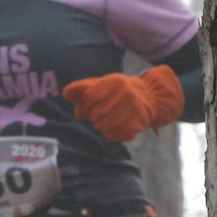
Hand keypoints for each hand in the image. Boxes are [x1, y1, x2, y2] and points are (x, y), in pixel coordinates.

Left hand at [63, 65, 182, 142]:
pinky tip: (115, 127)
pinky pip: (116, 135)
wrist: (151, 97)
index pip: (90, 97)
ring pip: (105, 126)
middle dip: (91, 118)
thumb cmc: (119, 91)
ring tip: (104, 122)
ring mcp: (133, 108)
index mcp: (114, 81)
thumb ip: (83, 88)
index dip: (82, 108)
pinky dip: (111, 134)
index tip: (81, 113)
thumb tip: (66, 94)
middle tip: (95, 117)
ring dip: (100, 126)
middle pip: (96, 114)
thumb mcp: (102, 84)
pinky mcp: (138, 123)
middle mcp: (125, 93)